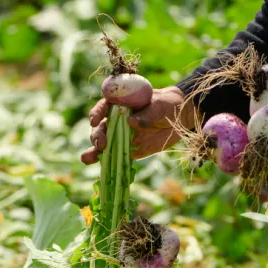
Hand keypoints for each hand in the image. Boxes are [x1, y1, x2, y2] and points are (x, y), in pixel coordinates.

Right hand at [81, 86, 196, 164]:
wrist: (179, 118)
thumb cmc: (168, 105)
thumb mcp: (160, 105)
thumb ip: (147, 112)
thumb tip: (131, 122)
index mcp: (122, 103)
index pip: (104, 106)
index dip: (97, 112)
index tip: (95, 120)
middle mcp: (117, 119)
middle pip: (101, 126)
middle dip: (97, 135)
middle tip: (101, 144)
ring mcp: (121, 135)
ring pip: (103, 141)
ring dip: (93, 149)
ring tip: (87, 158)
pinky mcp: (128, 149)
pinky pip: (114, 155)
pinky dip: (104, 160)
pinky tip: (92, 163)